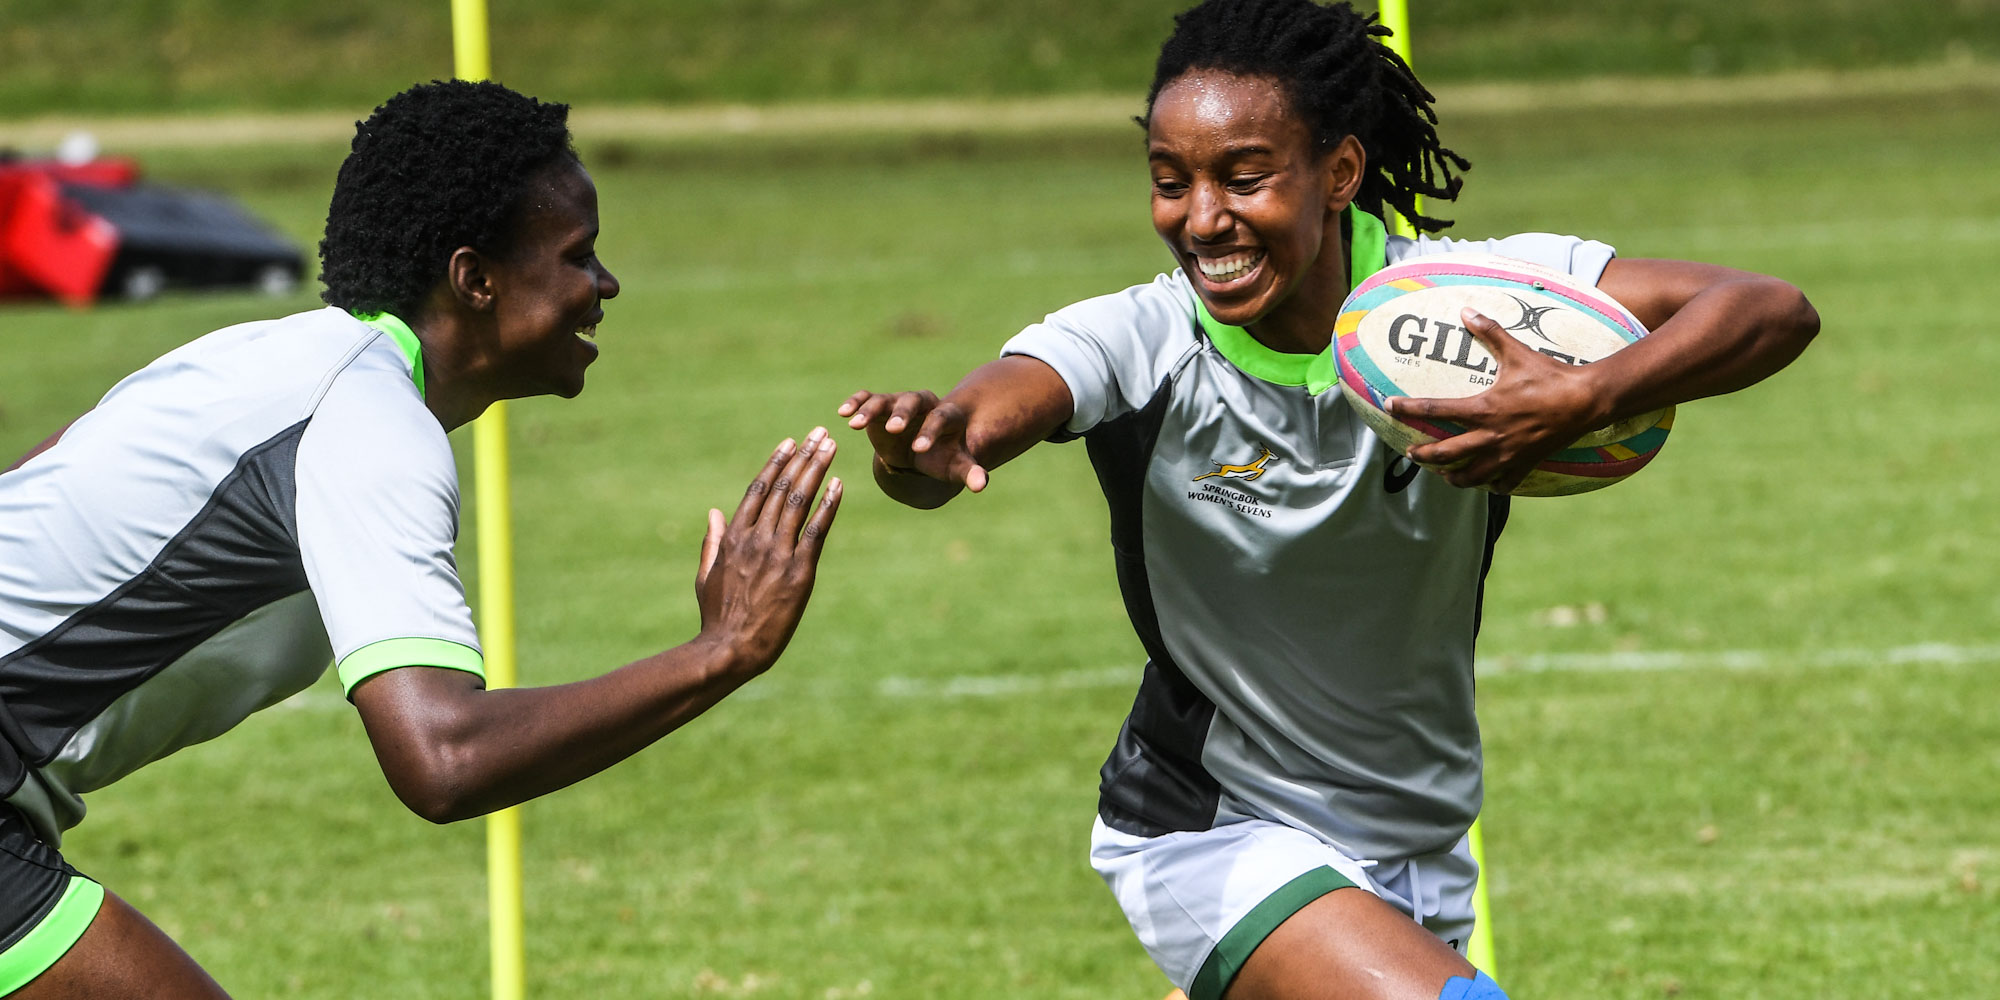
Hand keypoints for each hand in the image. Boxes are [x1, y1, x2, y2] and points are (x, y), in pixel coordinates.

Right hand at [694, 429, 842, 671]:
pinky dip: (828, 505)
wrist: (729, 650)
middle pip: (783, 488)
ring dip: (817, 470)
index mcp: (733, 538)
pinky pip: (816, 531)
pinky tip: (839, 486)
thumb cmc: (717, 617)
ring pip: (799, 502)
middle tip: (819, 433)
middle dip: (803, 457)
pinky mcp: (799, 573)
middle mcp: (756, 539)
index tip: (790, 442)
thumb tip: (713, 511)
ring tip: (831, 447)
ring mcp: (777, 554)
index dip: (776, 463)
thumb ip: (713, 540)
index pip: (758, 490)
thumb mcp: (706, 575)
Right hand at [836, 389, 989, 491]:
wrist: (924, 449)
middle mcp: (923, 403)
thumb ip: (969, 472)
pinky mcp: (881, 406)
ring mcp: (900, 402)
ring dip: (871, 409)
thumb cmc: (942, 456)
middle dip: (903, 414)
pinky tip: (843, 413)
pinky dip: (856, 403)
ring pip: (886, 399)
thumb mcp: (955, 465)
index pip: (940, 419)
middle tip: (894, 429)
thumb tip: (982, 485)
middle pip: (914, 401)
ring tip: (855, 425)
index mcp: (947, 415)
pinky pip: (867, 398)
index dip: (931, 433)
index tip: (920, 450)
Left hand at [1386, 307, 1606, 492]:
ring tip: (1443, 474)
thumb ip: (1489, 332)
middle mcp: (1490, 436)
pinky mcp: (1524, 464)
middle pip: (1444, 453)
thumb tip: (1467, 310)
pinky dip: (1491, 486)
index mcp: (1483, 408)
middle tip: (1411, 452)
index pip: (1434, 409)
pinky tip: (1486, 482)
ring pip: (1470, 477)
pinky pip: (1502, 484)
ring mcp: (1507, 454)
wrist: (1585, 401)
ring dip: (1453, 476)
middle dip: (1423, 454)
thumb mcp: (1516, 352)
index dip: (1407, 408)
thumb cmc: (1550, 376)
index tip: (1390, 406)